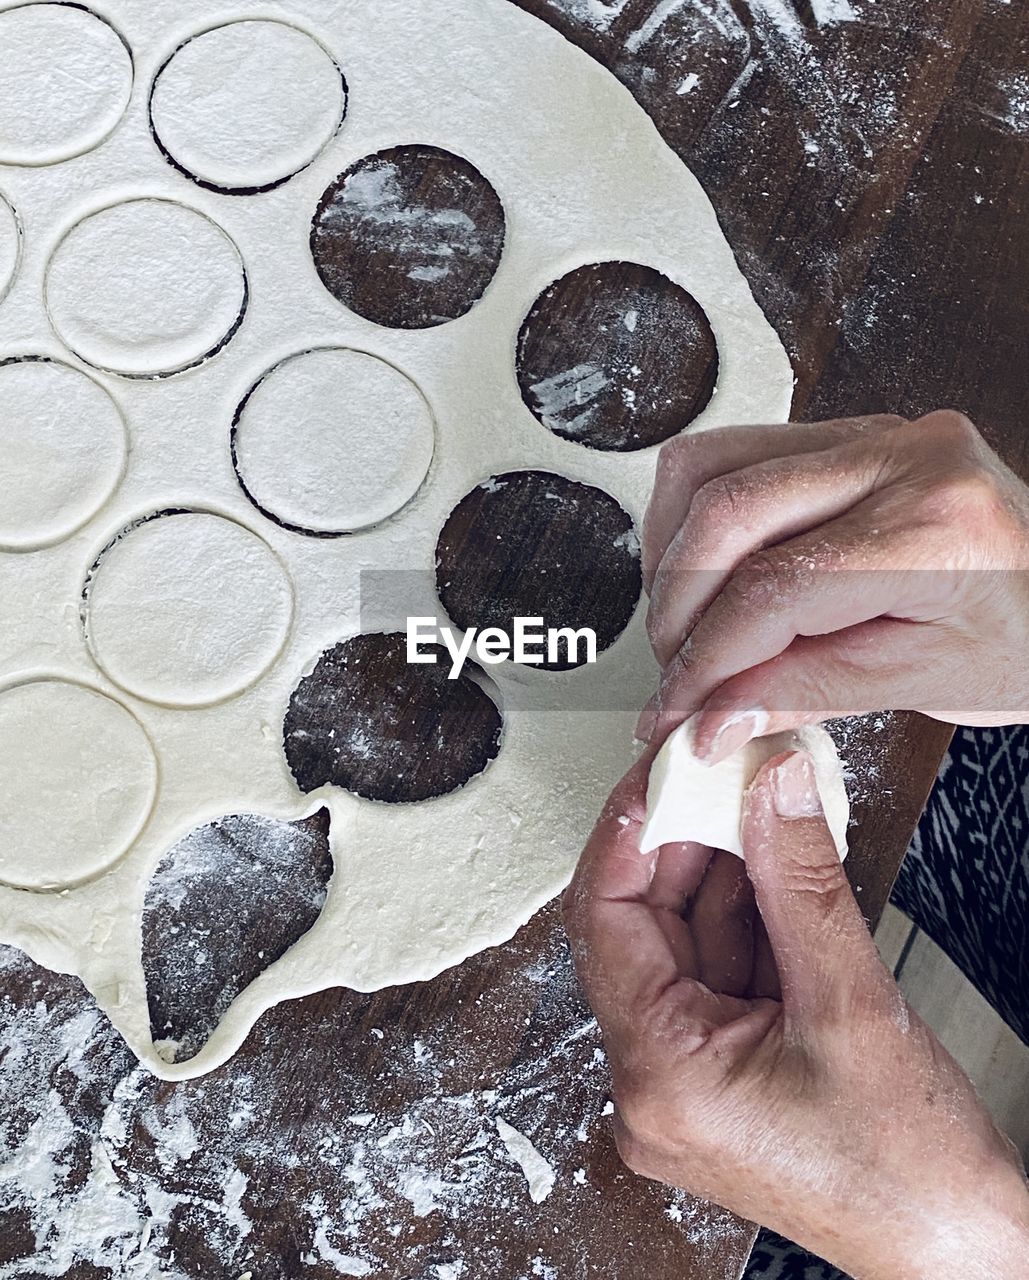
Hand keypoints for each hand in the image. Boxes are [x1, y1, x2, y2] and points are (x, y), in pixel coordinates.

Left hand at [564, 750, 1028, 1279]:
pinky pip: (714, 974)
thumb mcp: (850, 1002)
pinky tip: (771, 866)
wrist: (959, 1251)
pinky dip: (742, 917)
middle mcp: (652, 1085)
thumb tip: (772, 787)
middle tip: (716, 777)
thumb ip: (801, 881)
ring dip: (717, 875)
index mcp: (659, 1075)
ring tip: (754, 808)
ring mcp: (684, 1083)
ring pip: (681, 945)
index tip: (659, 775)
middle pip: (640, 929)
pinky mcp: (718, 1076)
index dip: (627, 834)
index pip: (604, 922)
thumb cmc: (909, 1171)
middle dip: (680, 846)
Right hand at [637, 411, 1028, 757]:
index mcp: (934, 527)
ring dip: (673, 552)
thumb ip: (809, 693)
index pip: (772, 590)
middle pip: (727, 513)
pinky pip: (739, 451)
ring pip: (714, 465)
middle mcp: (902, 458)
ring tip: (684, 622)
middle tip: (674, 673)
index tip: (678, 710)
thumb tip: (712, 714)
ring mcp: (875, 434)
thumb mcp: (931, 685)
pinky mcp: (852, 435)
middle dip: (676, 608)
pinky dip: (700, 514)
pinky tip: (707, 568)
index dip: (705, 661)